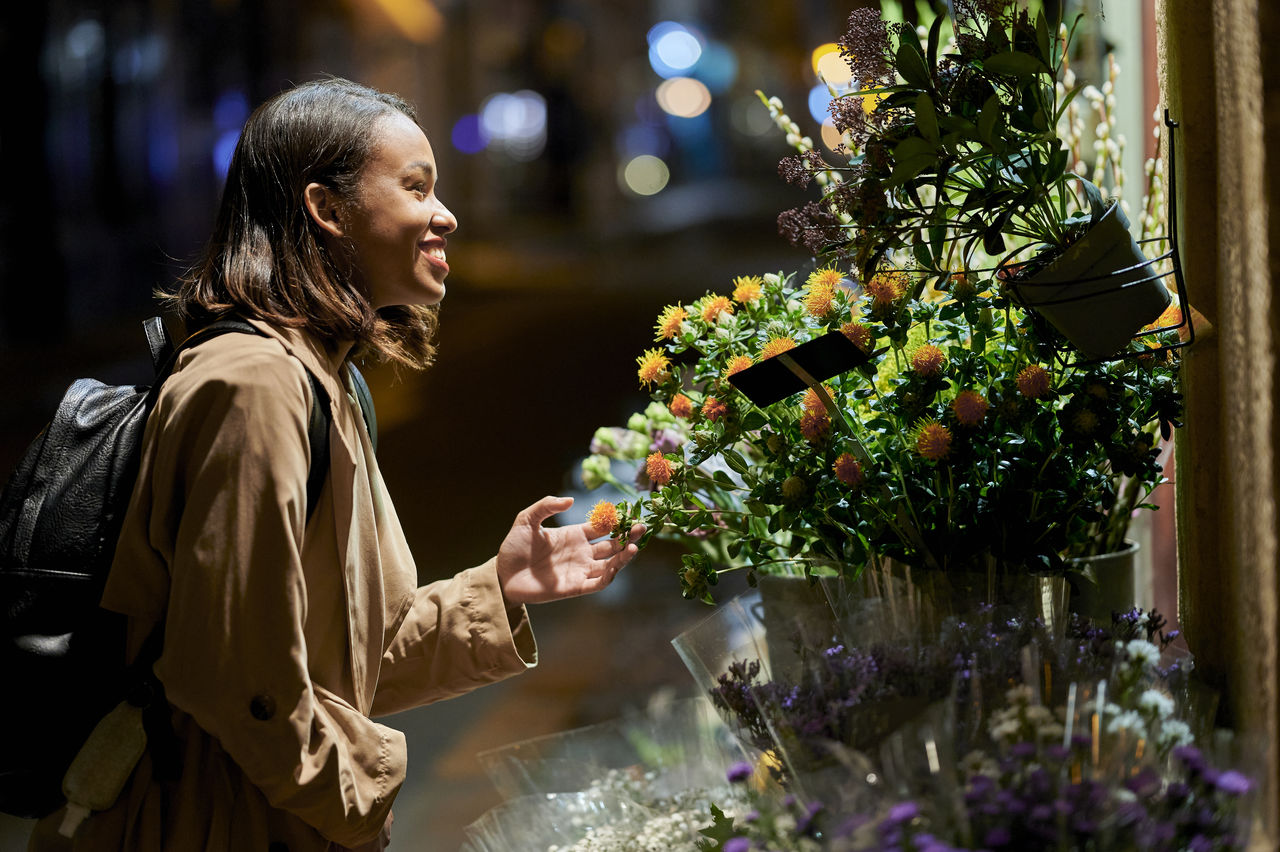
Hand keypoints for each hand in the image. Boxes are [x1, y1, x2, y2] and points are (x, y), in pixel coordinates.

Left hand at [496, 496, 643, 604]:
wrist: (502, 575)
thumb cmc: (513, 547)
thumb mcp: (526, 519)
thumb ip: (546, 506)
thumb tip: (570, 500)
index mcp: (574, 535)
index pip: (602, 528)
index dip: (617, 521)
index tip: (630, 513)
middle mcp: (581, 553)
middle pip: (612, 545)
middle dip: (628, 536)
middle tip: (642, 527)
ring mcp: (580, 570)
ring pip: (610, 564)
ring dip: (624, 557)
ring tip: (634, 546)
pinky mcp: (575, 587)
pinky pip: (598, 583)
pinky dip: (610, 575)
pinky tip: (617, 565)